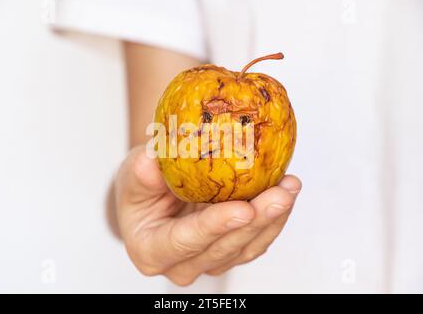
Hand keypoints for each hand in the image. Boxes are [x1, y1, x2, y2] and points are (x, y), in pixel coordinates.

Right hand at [115, 146, 300, 285]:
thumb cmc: (140, 190)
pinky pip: (256, 241)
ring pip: (246, 248)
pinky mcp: (229, 252)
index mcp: (151, 250)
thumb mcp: (133, 175)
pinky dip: (273, 218)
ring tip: (289, 187)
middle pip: (224, 248)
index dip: (215, 226)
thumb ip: (141, 171)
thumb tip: (152, 158)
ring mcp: (208, 261)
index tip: (243, 209)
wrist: (153, 199)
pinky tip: (285, 192)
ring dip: (272, 219)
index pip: (185, 241)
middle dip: (256, 221)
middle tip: (281, 194)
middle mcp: (181, 264)